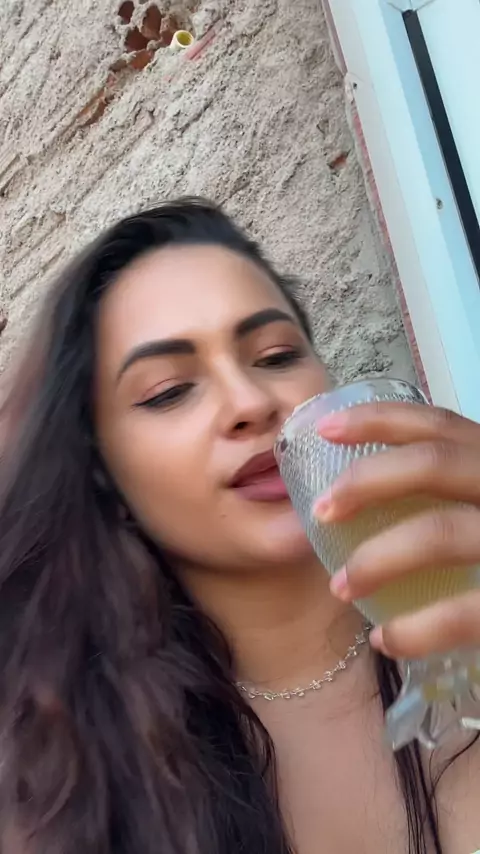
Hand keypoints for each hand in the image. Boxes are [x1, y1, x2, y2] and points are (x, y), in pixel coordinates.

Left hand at [314, 402, 479, 659]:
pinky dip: (416, 628)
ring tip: (340, 587)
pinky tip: (388, 639)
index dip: (380, 419)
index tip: (325, 427)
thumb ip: (455, 491)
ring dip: (376, 559)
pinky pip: (463, 613)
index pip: (441, 425)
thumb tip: (360, 496)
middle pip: (434, 462)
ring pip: (441, 532)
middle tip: (320, 510)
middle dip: (366, 480)